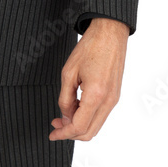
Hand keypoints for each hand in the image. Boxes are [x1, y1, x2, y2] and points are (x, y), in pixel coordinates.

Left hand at [49, 18, 129, 140]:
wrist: (110, 32)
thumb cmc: (90, 47)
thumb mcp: (69, 72)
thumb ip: (65, 98)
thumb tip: (65, 116)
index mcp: (96, 95)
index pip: (78, 127)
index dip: (63, 134)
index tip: (52, 134)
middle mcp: (108, 101)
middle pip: (89, 132)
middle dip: (70, 133)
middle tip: (56, 125)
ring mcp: (114, 99)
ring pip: (96, 125)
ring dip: (79, 125)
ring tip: (64, 115)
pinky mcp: (115, 95)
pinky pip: (101, 115)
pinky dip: (88, 117)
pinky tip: (76, 107)